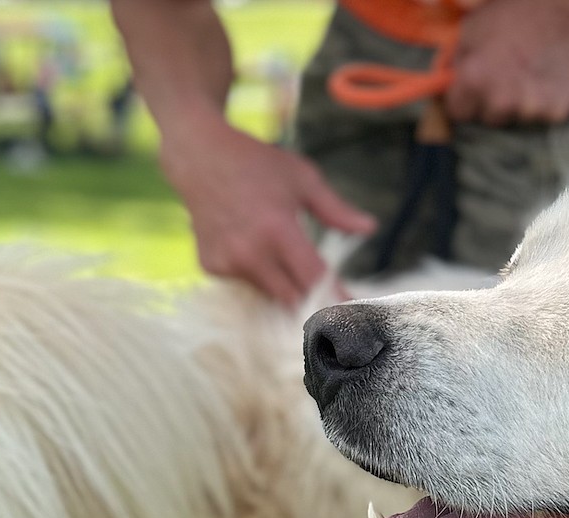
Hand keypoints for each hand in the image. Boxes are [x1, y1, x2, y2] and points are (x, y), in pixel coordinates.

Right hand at [160, 112, 375, 304]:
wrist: (198, 155)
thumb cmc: (256, 163)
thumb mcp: (302, 178)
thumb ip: (335, 209)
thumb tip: (370, 227)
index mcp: (278, 230)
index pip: (315, 280)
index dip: (337, 300)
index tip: (355, 312)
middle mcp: (251, 253)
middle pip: (294, 301)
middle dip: (314, 304)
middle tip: (331, 301)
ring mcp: (228, 263)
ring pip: (271, 296)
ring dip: (287, 290)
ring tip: (289, 264)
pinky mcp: (212, 268)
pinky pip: (247, 286)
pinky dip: (260, 278)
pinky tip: (256, 251)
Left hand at [445, 0, 568, 126]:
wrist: (566, 4)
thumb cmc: (516, 8)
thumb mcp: (474, 26)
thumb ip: (459, 60)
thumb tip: (452, 79)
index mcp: (475, 81)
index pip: (457, 112)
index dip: (463, 100)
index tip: (471, 91)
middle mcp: (501, 102)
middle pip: (488, 118)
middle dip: (491, 101)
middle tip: (506, 74)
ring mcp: (530, 110)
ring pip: (516, 117)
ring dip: (519, 101)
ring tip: (530, 71)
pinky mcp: (556, 112)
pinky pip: (543, 114)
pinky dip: (544, 100)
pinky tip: (549, 75)